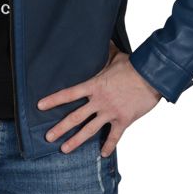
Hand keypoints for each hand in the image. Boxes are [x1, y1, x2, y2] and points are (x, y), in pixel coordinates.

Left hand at [37, 43, 162, 155]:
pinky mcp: (124, 120)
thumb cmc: (134, 65)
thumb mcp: (115, 56)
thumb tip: (101, 39)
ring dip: (76, 141)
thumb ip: (104, 52)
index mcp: (94, 85)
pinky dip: (109, 146)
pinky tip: (103, 154)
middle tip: (48, 137)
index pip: (69, 94)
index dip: (53, 100)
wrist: (152, 76)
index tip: (40, 106)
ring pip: (89, 130)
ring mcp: (111, 112)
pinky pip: (114, 136)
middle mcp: (99, 101)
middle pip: (75, 117)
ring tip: (64, 149)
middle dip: (60, 128)